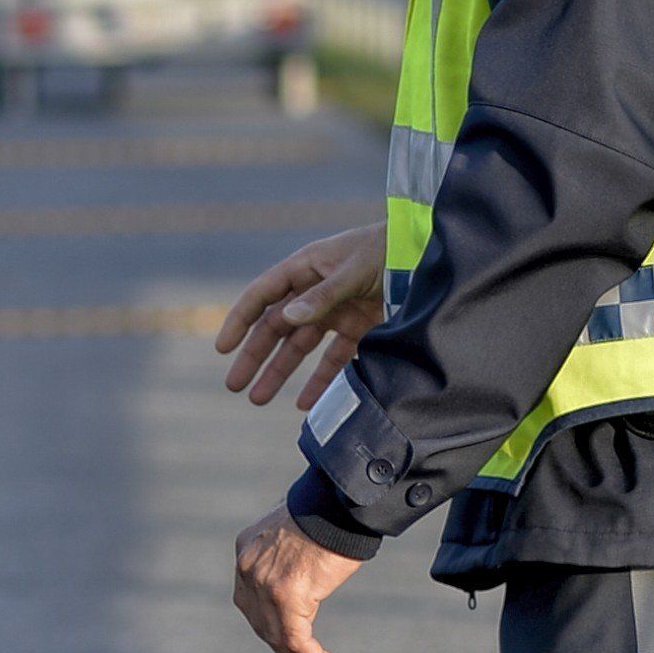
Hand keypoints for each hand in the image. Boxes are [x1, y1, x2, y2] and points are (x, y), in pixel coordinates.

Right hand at [215, 225, 383, 411]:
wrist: (430, 253)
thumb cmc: (389, 249)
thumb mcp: (354, 269)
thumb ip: (322, 295)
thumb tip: (286, 319)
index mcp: (305, 268)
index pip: (262, 296)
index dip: (240, 320)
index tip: (223, 348)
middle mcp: (314, 292)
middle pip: (276, 328)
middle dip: (254, 357)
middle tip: (234, 385)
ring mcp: (335, 311)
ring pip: (299, 347)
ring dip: (279, 372)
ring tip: (258, 400)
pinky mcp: (359, 328)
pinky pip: (334, 359)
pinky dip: (320, 380)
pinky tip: (305, 403)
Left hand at [232, 506, 364, 652]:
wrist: (340, 500)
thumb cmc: (328, 513)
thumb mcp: (296, 537)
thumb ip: (288, 561)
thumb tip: (301, 588)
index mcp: (247, 551)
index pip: (252, 602)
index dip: (272, 630)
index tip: (288, 650)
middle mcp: (248, 568)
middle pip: (262, 624)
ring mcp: (264, 582)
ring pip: (278, 637)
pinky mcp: (287, 595)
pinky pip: (297, 639)